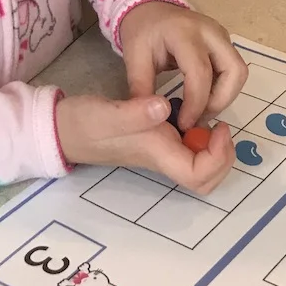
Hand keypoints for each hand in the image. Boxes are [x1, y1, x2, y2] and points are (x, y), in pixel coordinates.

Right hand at [55, 93, 234, 193]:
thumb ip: (136, 112)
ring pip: (201, 165)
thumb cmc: (85, 123)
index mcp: (157, 154)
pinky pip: (190, 147)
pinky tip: (194, 112)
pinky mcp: (157, 140)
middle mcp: (164, 157)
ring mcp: (161, 150)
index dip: (217, 158)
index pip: (198, 175)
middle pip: (206, 178)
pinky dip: (201, 136)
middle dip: (223, 158)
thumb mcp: (108, 114)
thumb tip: (165, 107)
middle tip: (221, 127)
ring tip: (211, 120)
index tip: (218, 127)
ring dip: (214, 148)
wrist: (63, 128)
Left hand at [117, 2, 247, 130]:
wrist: (151, 9)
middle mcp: (210, 31)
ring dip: (224, 97)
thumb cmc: (142, 33)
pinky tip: (203, 99)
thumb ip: (142, 89)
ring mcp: (221, 35)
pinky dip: (223, 89)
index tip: (184, 124)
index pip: (200, 72)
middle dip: (220, 101)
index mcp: (184, 32)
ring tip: (200, 111)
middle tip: (198, 119)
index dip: (196, 103)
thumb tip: (155, 120)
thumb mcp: (134, 58)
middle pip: (234, 71)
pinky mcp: (225, 42)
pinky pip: (233, 70)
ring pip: (238, 72)